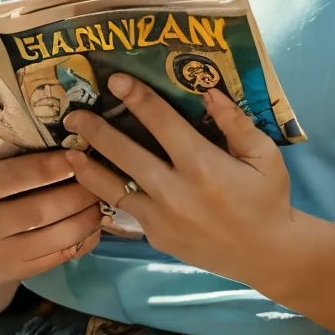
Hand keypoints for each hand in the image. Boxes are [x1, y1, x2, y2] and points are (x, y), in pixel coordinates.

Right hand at [0, 97, 102, 291]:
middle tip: (99, 172)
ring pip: (54, 237)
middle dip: (75, 192)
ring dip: (86, 216)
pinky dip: (84, 239)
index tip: (75, 153)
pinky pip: (59, 257)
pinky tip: (97, 222)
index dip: (46, 167)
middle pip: (37, 210)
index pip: (8, 178)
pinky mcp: (17, 273)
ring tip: (102, 194)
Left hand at [62, 73, 294, 285]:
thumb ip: (236, 123)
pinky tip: (91, 182)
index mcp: (203, 165)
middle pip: (126, 153)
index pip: (162, 123)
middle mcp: (176, 191)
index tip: (115, 81)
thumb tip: (208, 91)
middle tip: (72, 114)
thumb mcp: (264, 156)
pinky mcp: (156, 237)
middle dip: (96, 131)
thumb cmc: (267, 198)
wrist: (266, 254)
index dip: (137, 99)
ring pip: (114, 188)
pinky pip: (125, 211)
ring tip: (67, 152)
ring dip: (88, 167)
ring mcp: (162, 218)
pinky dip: (106, 195)